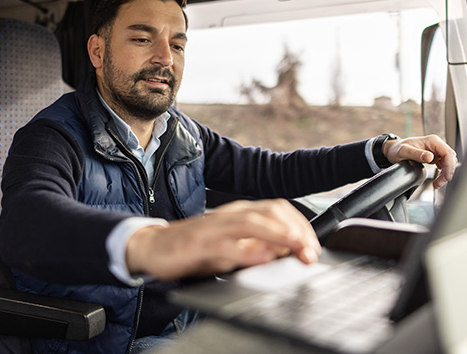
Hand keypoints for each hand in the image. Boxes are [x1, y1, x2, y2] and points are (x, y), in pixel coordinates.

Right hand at [126, 199, 320, 279]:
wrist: (154, 246)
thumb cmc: (194, 247)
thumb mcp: (230, 245)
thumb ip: (256, 246)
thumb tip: (285, 252)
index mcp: (238, 213)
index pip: (277, 209)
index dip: (300, 224)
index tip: (313, 245)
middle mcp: (228, 216)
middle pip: (270, 211)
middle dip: (295, 230)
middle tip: (310, 251)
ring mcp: (213, 228)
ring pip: (251, 223)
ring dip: (278, 234)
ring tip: (295, 247)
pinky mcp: (199, 244)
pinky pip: (226, 246)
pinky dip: (247, 252)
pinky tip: (261, 259)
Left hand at [383, 134, 456, 188]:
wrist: (393, 150)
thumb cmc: (397, 149)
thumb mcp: (404, 151)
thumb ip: (417, 154)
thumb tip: (430, 157)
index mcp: (432, 141)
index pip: (448, 153)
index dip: (449, 166)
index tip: (446, 177)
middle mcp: (436, 144)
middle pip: (450, 159)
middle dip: (448, 172)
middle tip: (439, 183)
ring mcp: (436, 150)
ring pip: (448, 163)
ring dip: (445, 174)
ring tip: (437, 184)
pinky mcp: (435, 156)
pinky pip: (444, 165)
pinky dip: (443, 173)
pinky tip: (437, 179)